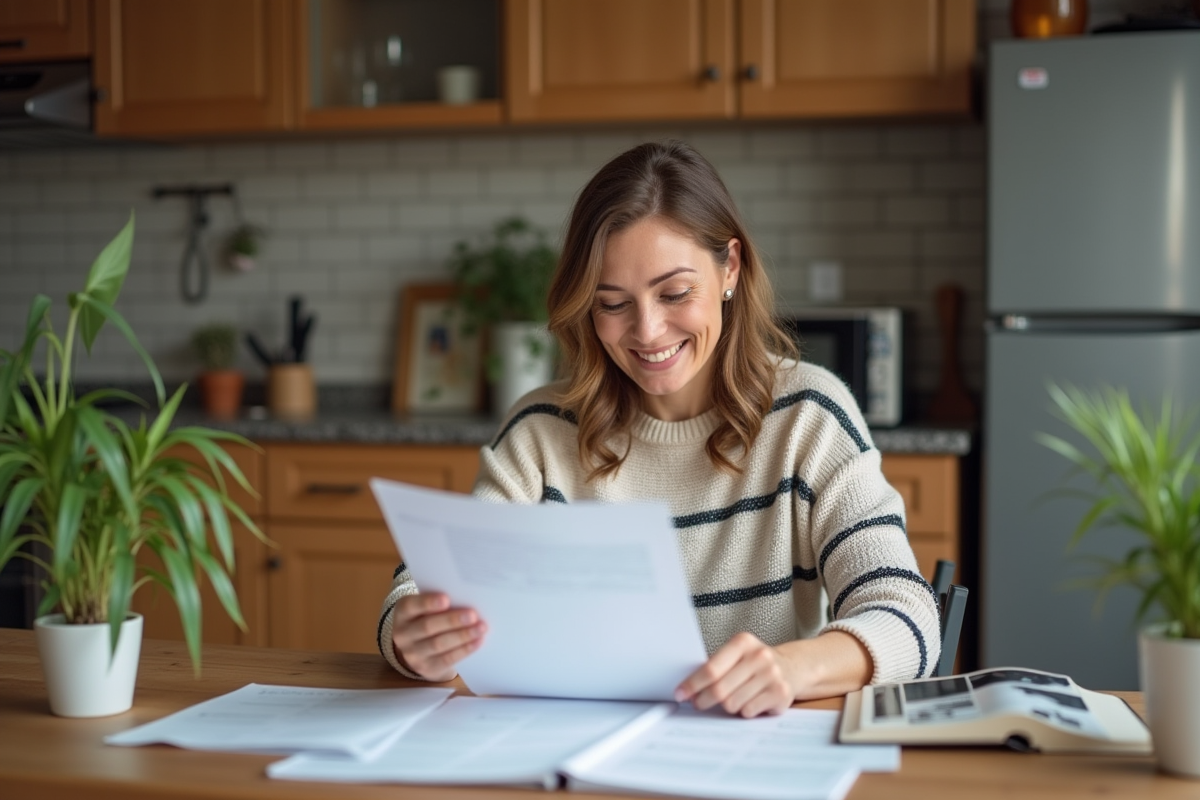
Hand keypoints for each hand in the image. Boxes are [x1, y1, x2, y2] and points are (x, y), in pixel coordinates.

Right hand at [391, 592, 486, 681]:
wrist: (421, 650)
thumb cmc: (429, 619)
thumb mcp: (427, 609)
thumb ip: (440, 603)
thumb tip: (466, 599)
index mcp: (402, 613)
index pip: (410, 606)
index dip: (427, 603)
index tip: (447, 599)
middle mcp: (402, 634)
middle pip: (427, 626)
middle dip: (452, 620)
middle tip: (473, 615)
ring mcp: (412, 654)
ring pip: (439, 644)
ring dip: (463, 635)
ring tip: (481, 628)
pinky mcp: (426, 669)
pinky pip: (447, 659)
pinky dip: (464, 650)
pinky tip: (477, 642)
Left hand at [674, 632, 795, 717]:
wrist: (792, 667)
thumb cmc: (754, 663)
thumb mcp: (736, 655)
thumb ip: (715, 666)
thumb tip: (687, 688)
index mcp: (742, 642)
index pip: (711, 668)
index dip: (692, 684)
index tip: (680, 693)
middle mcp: (759, 656)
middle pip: (720, 689)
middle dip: (703, 700)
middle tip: (698, 703)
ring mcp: (772, 675)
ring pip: (733, 704)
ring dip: (727, 706)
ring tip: (732, 698)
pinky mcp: (781, 694)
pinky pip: (748, 711)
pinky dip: (743, 711)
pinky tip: (748, 702)